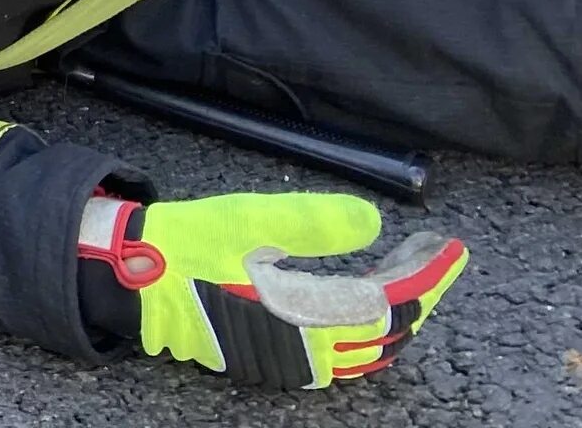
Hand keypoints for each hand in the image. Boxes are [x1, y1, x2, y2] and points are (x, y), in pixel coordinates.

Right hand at [81, 193, 468, 387]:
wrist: (131, 276)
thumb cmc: (184, 248)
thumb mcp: (247, 221)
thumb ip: (312, 222)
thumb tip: (373, 222)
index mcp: (305, 322)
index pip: (391, 305)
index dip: (427, 277)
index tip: (451, 250)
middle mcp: (306, 352)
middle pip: (387, 331)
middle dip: (417, 290)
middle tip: (433, 253)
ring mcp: (291, 360)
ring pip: (368, 346)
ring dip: (395, 309)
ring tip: (408, 272)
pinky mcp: (275, 356)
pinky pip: (344, 351)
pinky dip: (366, 323)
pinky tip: (362, 298)